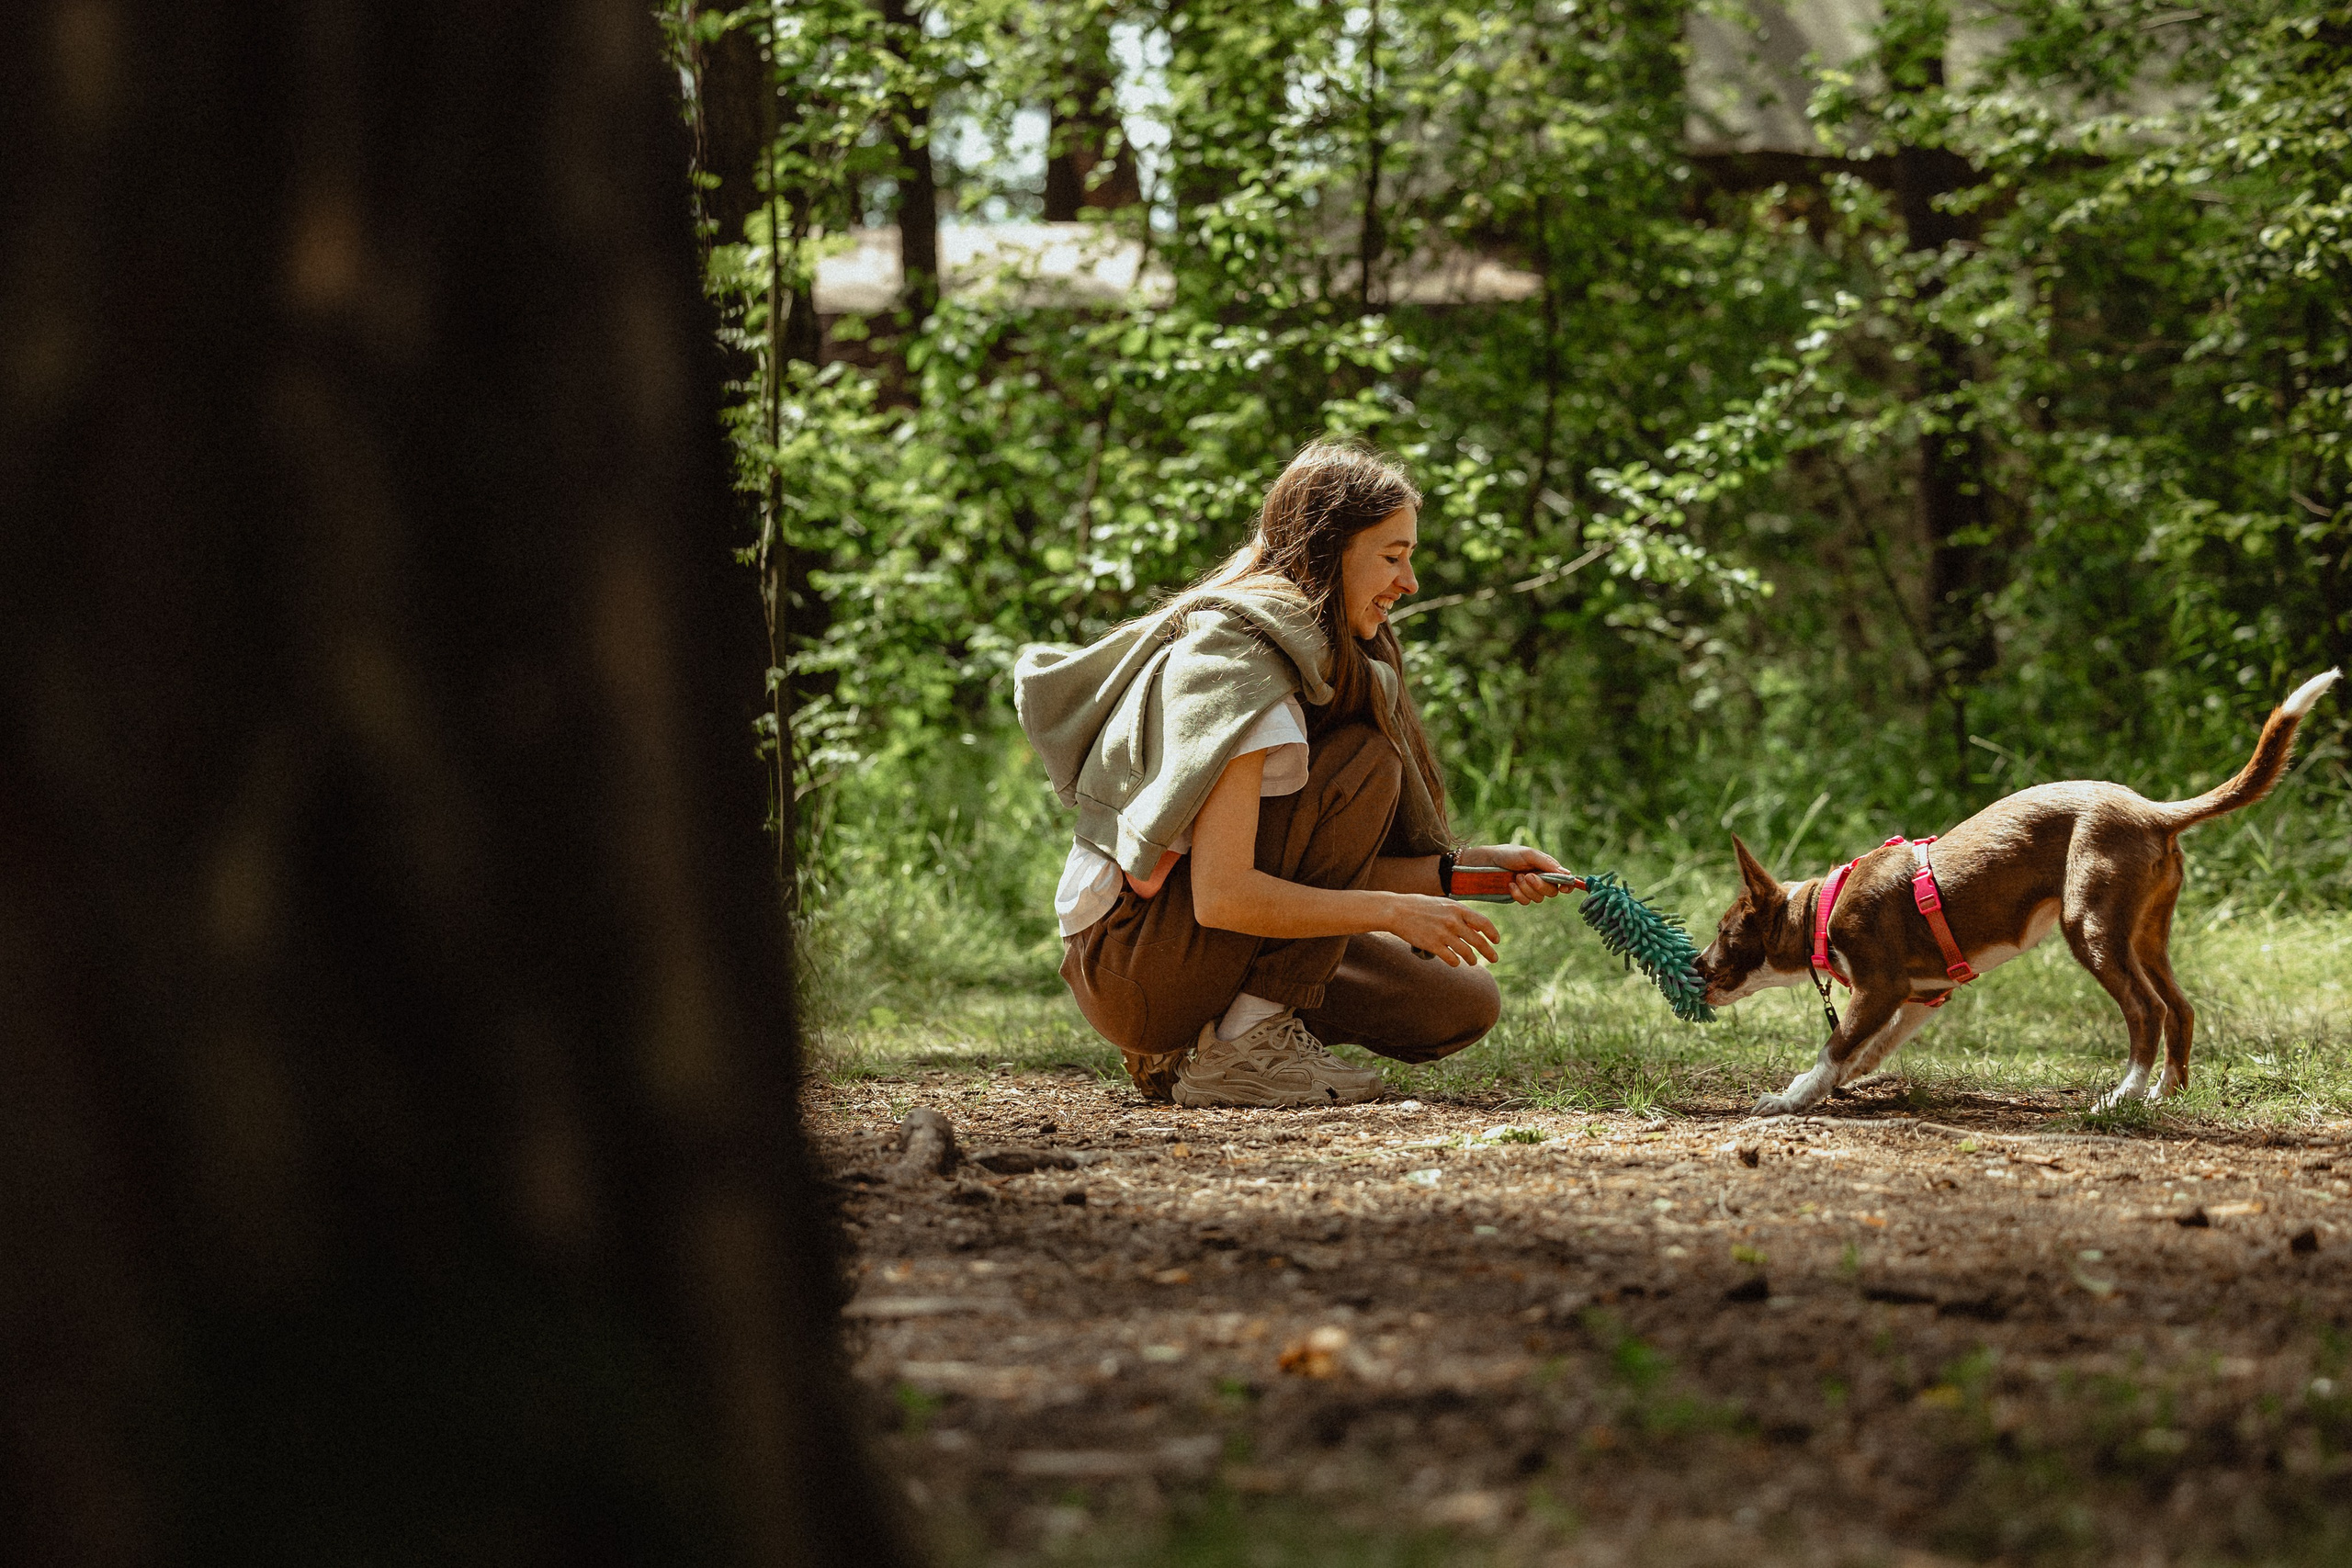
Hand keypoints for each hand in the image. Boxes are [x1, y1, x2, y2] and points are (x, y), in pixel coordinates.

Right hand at [1385, 893, 1501, 966]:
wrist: (1396, 911)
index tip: (1496, 941)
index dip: (1492, 933)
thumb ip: (1459, 913)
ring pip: (1466, 952)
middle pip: (1478, 941)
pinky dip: (1455, 962)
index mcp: (1457, 908)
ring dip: (1472, 959)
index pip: (1483, 922)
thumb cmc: (1419, 905)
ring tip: (1473, 962)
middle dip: (1489, 952)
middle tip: (1495, 959)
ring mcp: (1443, 934)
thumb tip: (1476, 927)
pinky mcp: (1433, 945)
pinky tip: (1455, 962)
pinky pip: (1451, 959)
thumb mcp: (1442, 903)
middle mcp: (1453, 921)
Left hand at [1469, 843, 1569, 904]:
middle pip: (1552, 892)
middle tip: (1527, 876)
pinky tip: (1510, 885)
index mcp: (1546, 867)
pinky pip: (1525, 902)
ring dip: (1526, 889)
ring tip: (1515, 877)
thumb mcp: (1528, 854)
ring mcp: (1530, 888)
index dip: (1566, 885)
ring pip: (1538, 899)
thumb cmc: (1507, 854)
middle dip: (1539, 886)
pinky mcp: (1519, 895)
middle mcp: (1541, 878)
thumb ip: (1547, 864)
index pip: (1563, 879)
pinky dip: (1518, 894)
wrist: (1486, 862)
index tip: (1564, 889)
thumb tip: (1567, 874)